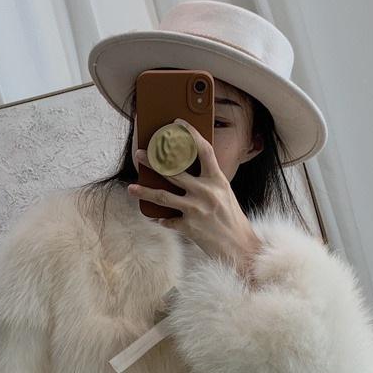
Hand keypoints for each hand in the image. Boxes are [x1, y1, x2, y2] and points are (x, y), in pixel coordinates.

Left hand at [128, 119, 261, 281]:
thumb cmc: (233, 221)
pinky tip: (155, 217)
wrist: (240, 248)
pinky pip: (167, 220)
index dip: (190, 134)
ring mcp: (195, 209)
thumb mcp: (225, 195)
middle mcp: (205, 192)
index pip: (203, 150)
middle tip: (140, 154)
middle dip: (153, 161)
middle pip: (173, 171)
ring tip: (131, 188)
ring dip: (144, 191)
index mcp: (217, 180)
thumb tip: (186, 173)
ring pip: (162, 196)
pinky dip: (160, 219)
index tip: (177, 124)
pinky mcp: (188, 227)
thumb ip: (208, 183)